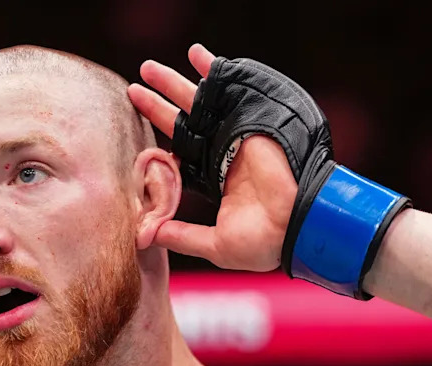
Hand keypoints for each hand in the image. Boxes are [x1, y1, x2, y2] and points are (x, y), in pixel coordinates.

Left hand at [127, 44, 297, 272]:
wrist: (297, 226)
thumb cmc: (262, 243)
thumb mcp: (213, 245)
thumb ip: (180, 236)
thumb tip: (146, 237)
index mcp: (215, 181)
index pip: (180, 154)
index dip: (159, 143)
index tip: (140, 134)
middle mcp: (222, 154)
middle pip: (183, 123)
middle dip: (158, 105)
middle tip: (134, 86)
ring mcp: (235, 136)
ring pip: (197, 104)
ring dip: (173, 84)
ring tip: (148, 68)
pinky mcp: (248, 122)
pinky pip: (227, 91)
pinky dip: (212, 70)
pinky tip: (194, 53)